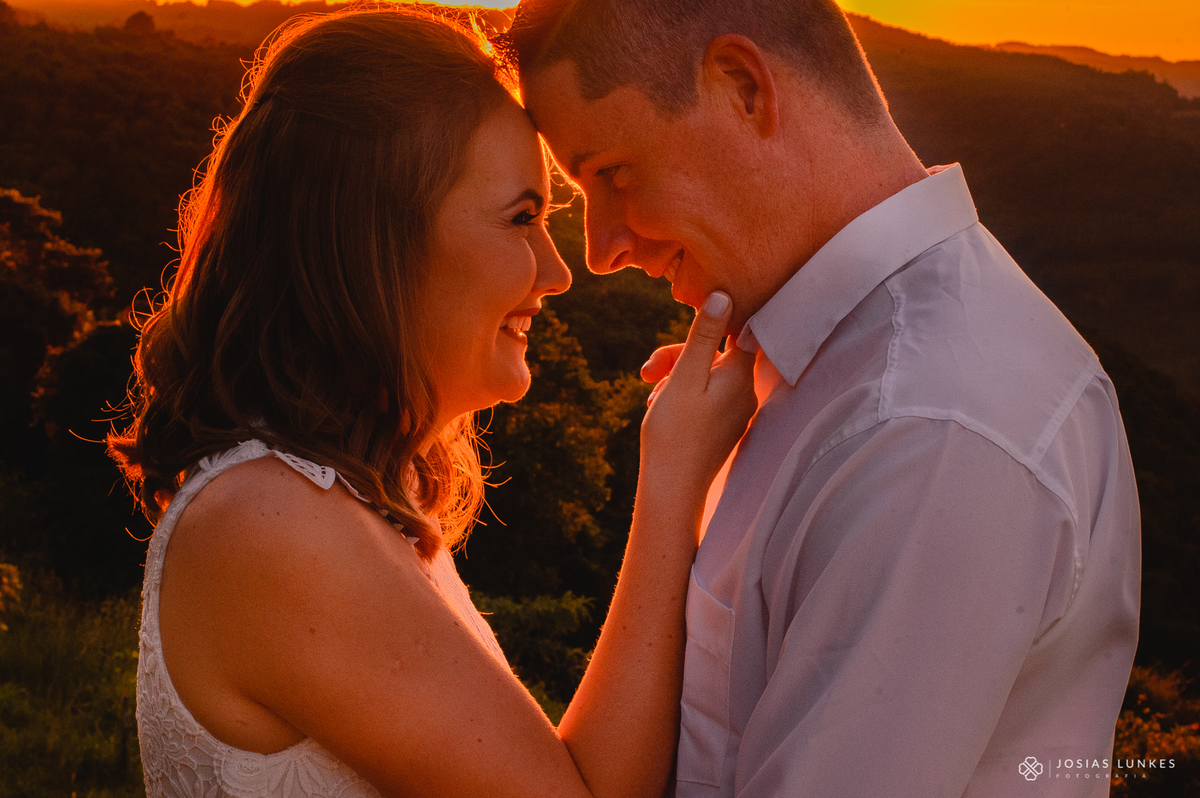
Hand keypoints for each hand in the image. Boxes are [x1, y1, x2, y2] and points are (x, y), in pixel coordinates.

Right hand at [638, 292, 756, 508]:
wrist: (672, 489)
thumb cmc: (675, 432)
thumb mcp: (684, 376)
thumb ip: (704, 335)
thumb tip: (723, 296)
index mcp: (740, 376)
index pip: (740, 329)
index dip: (717, 317)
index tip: (696, 311)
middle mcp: (744, 392)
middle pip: (714, 353)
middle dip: (678, 355)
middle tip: (647, 370)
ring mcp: (734, 410)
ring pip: (703, 373)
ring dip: (673, 375)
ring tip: (650, 393)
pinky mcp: (721, 424)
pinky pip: (702, 394)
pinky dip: (679, 393)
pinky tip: (659, 406)